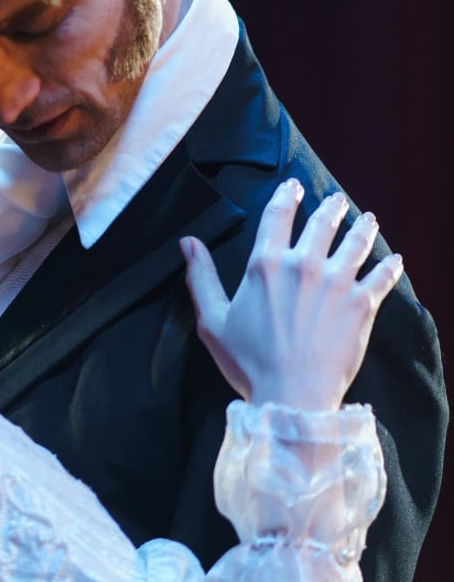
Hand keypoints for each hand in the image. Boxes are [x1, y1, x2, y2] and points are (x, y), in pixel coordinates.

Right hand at [181, 179, 403, 409]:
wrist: (292, 395)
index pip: (277, 216)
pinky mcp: (362, 304)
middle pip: (322, 222)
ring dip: (363, 227)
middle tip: (337, 201)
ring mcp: (337, 282)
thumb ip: (201, 278)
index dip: (286, 196)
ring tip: (368, 220)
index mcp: (266, 265)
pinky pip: (382, 277)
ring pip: (356, 242)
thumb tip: (188, 242)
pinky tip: (395, 260)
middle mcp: (304, 265)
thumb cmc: (248, 362)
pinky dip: (391, 266)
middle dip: (331, 207)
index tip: (293, 186)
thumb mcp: (212, 321)